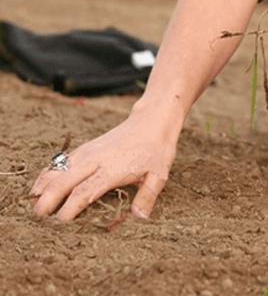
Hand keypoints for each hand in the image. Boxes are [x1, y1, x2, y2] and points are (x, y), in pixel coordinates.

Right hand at [30, 108, 180, 219]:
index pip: (85, 191)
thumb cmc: (156, 150)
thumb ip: (147, 196)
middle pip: (65, 180)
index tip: (61, 222)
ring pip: (59, 169)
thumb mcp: (159, 175)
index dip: (71, 207)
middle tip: (39, 215)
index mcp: (112, 170)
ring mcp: (89, 152)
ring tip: (33, 201)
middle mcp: (96, 160)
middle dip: (49, 198)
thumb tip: (139, 217)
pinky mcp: (86, 148)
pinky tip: (40, 183)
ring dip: (45, 185)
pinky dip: (49, 172)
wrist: (152, 122)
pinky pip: (62, 161)